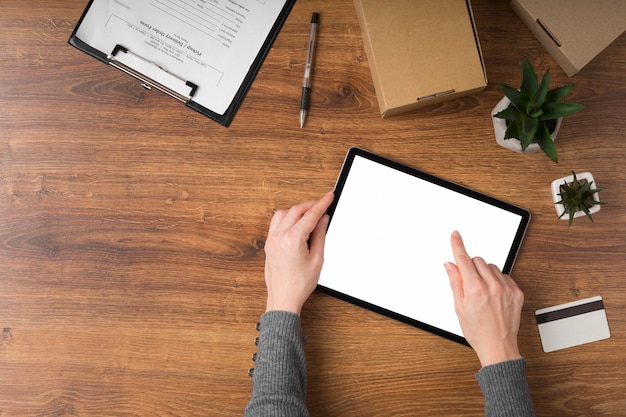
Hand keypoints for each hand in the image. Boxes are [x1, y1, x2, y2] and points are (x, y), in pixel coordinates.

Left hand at [263, 192, 333, 314]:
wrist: (284, 298)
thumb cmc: (299, 284)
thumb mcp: (317, 258)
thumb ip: (320, 235)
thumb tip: (323, 219)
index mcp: (292, 239)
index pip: (310, 215)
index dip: (322, 204)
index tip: (329, 197)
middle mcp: (279, 237)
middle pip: (296, 210)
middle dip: (310, 205)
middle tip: (322, 205)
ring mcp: (272, 240)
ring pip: (284, 213)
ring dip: (297, 210)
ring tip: (310, 214)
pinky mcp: (268, 244)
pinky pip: (276, 222)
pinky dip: (287, 217)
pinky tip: (296, 222)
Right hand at [444, 231, 523, 366]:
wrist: (498, 346)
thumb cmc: (477, 331)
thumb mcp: (459, 307)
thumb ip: (455, 282)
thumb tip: (450, 265)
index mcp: (475, 289)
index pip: (464, 259)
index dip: (458, 245)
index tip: (455, 235)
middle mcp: (492, 286)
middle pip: (478, 260)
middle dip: (471, 267)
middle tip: (469, 283)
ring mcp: (506, 288)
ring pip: (491, 266)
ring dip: (484, 273)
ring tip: (482, 291)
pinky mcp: (517, 292)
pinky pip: (504, 275)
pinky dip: (497, 280)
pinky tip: (493, 294)